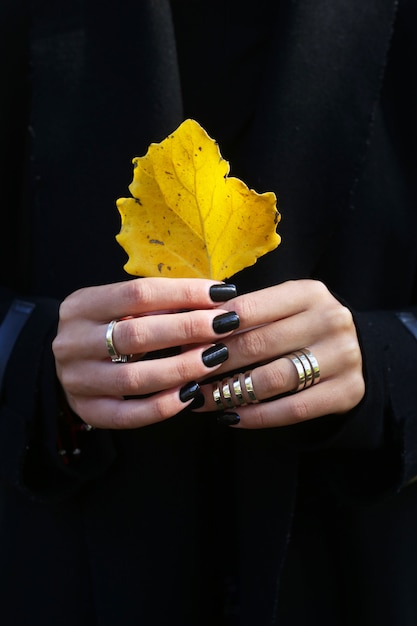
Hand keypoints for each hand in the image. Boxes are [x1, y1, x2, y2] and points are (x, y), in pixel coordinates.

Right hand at [52, 277, 238, 427]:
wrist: (68, 360)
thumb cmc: (106, 326)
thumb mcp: (118, 305)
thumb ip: (156, 303)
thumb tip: (213, 298)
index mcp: (82, 305)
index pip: (138, 293)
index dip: (183, 293)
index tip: (219, 293)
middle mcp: (73, 342)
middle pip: (136, 335)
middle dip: (188, 329)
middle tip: (224, 325)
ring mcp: (77, 380)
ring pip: (134, 378)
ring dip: (181, 368)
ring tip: (215, 358)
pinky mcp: (87, 410)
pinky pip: (129, 415)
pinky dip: (163, 406)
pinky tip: (191, 393)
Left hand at [194, 280, 364, 427]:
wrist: (357, 351)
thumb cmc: (303, 327)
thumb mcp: (283, 307)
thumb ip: (248, 313)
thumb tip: (193, 327)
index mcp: (309, 292)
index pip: (249, 309)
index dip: (212, 328)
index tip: (186, 343)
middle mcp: (331, 319)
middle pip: (258, 344)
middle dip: (216, 362)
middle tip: (186, 374)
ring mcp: (344, 356)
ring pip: (274, 379)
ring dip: (230, 392)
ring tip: (202, 399)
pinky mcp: (348, 391)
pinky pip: (293, 409)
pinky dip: (257, 416)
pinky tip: (231, 417)